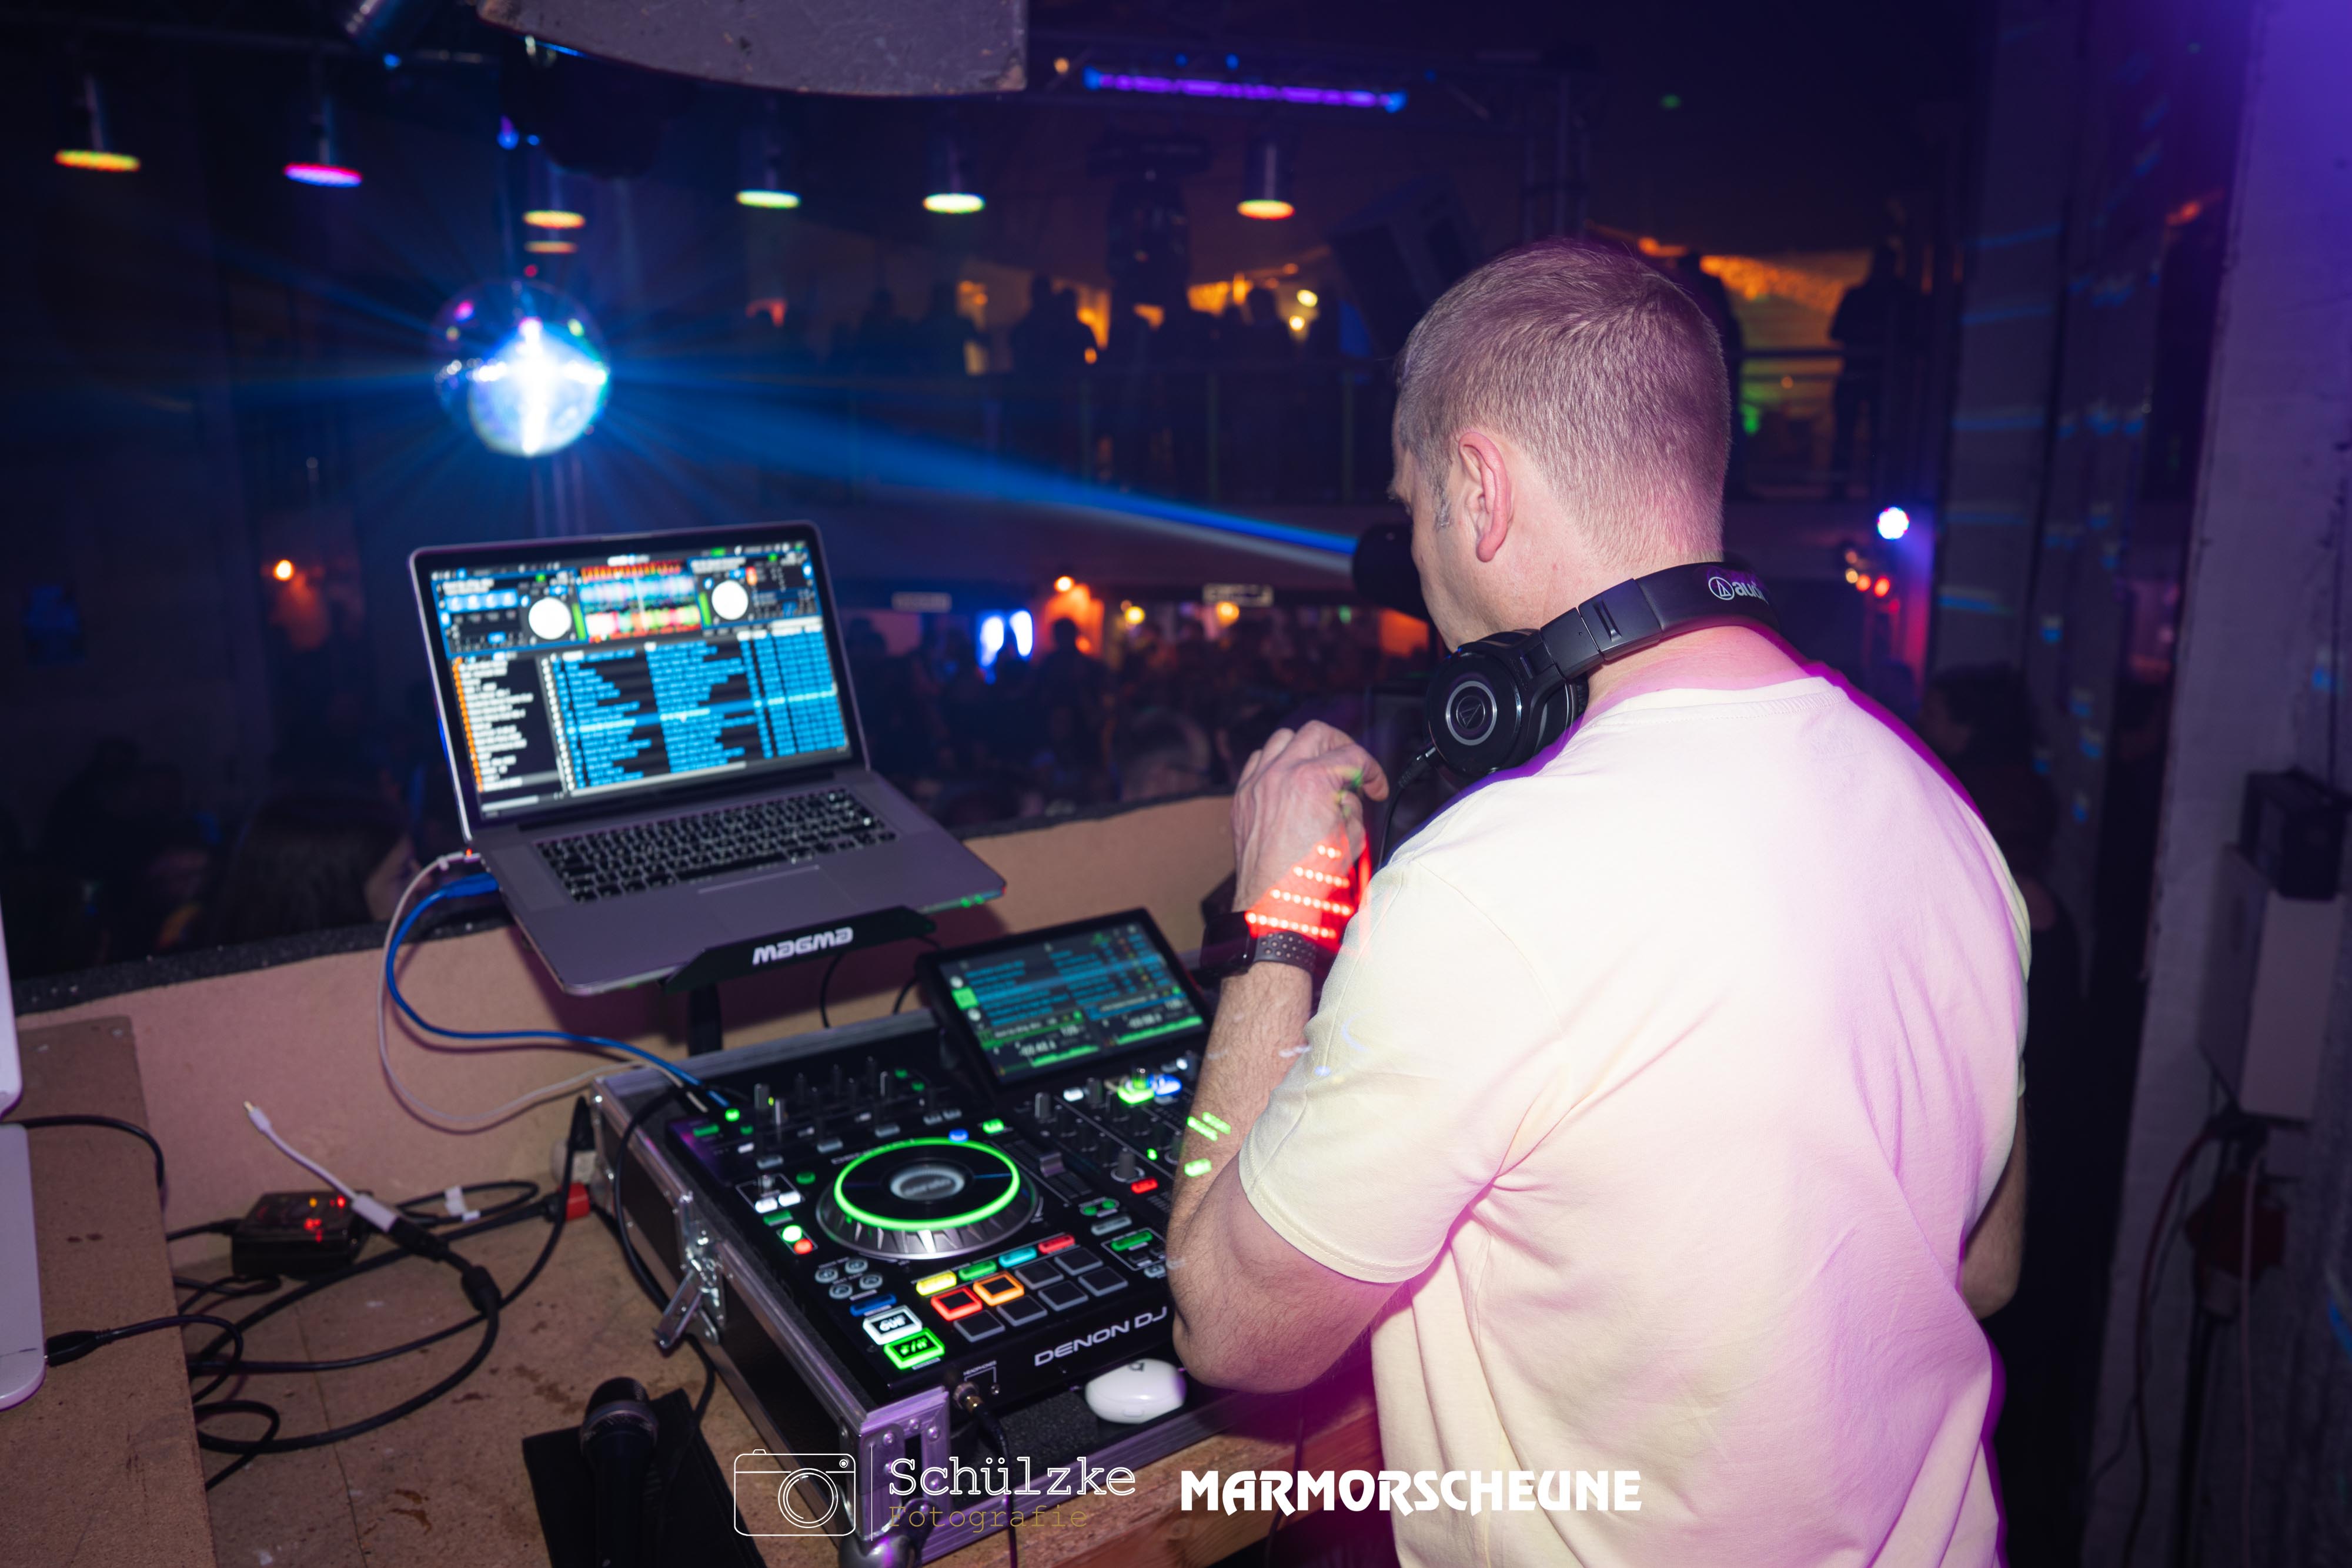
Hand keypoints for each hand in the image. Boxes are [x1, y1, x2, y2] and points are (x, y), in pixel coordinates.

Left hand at [1229, 722, 1389, 911]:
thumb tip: (1346, 793)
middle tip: (1351, 766)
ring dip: (1306, 748)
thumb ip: (1353, 804)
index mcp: (1313, 781)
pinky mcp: (1243, 796)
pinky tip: (1287, 777)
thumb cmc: (1308, 877)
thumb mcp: (1351, 836)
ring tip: (1318, 766)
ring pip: (1283, 738)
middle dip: (1341, 746)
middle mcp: (1282, 774)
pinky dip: (1275, 761)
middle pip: (1318, 733)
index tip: (1374, 785)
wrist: (1273, 901)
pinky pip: (1258, 759)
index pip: (1353, 756)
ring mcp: (1258, 783)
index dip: (1373, 770)